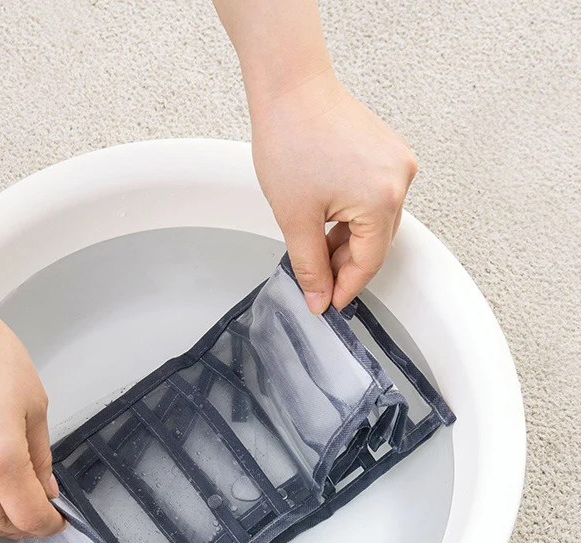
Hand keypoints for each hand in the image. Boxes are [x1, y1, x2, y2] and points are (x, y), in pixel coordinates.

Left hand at [250, 70, 417, 312]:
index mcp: (381, 200)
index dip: (345, 289)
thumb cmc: (291, 140)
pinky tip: (328, 224)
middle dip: (345, 267)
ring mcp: (398, 163)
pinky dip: (354, 217)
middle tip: (317, 283)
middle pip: (375, 244)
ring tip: (316, 250)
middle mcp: (400, 180)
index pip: (368, 263)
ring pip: (376, 223)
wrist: (291, 90)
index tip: (327, 305)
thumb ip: (309, 265)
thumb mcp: (295, 218)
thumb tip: (319, 297)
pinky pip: (376, 199)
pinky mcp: (388, 152)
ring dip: (348, 242)